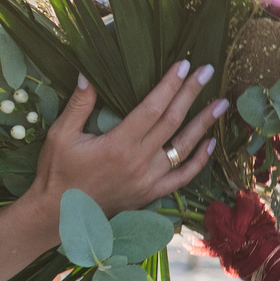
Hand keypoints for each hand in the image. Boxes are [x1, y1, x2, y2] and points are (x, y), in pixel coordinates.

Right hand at [30, 64, 222, 214]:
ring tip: (221, 104)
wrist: (58, 216)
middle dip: (191, 93)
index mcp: (118, 144)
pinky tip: (211, 143)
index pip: (152, 107)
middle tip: (208, 71)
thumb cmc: (57, 173)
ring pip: (183, 148)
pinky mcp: (150, 194)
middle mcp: (139, 161)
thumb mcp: (60, 136)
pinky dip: (199, 160)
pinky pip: (182, 177)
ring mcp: (148, 180)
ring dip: (204, 124)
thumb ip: (78, 105)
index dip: (170, 85)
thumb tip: (88, 75)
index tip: (185, 64)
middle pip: (172, 121)